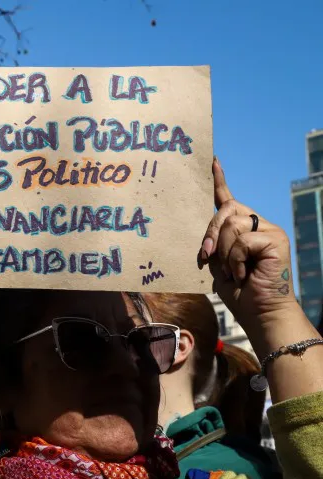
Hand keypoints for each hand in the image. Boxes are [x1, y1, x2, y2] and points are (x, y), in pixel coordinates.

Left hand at [199, 158, 296, 332]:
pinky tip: (243, 274)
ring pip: (231, 225)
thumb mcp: (218, 264)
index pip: (228, 200)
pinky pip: (242, 240)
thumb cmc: (238, 292)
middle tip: (207, 256)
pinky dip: (235, 260)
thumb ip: (214, 243)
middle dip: (210, 233)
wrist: (259, 313)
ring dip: (224, 252)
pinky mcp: (276, 238)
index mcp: (241, 229)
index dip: (219, 181)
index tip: (212, 161)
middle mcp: (257, 224)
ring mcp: (269, 230)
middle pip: (225, 210)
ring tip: (234, 272)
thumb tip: (207, 236)